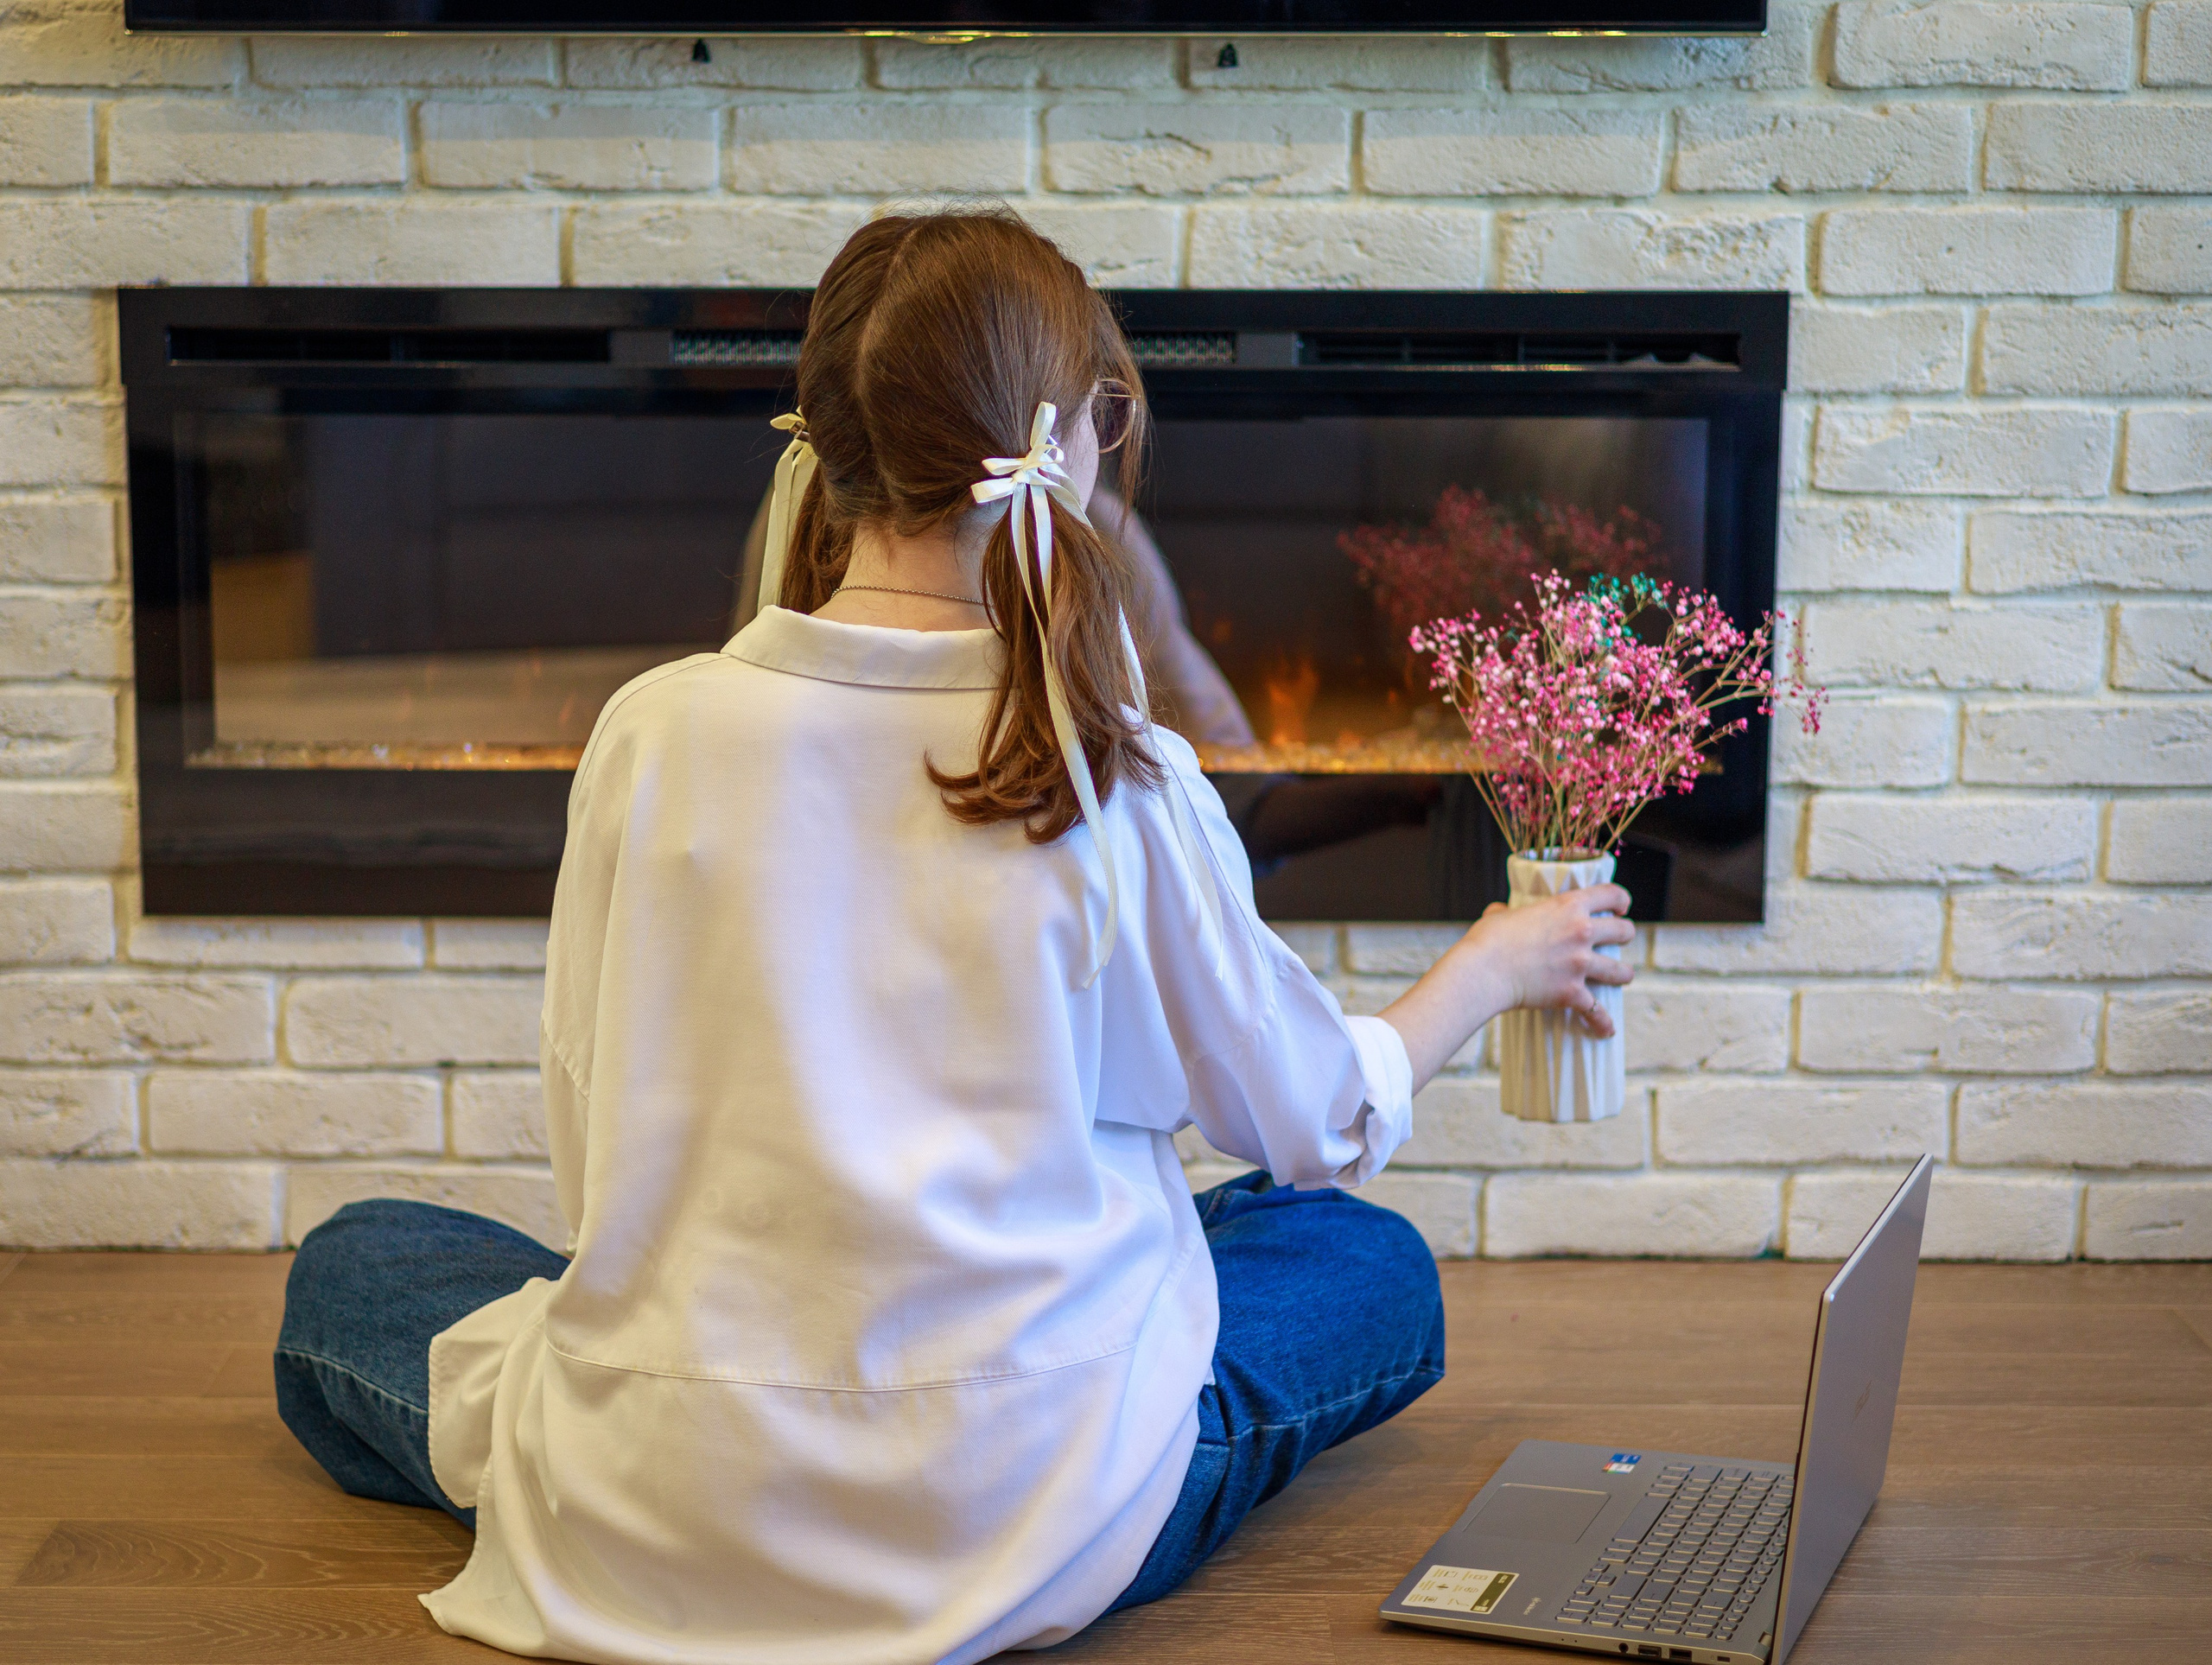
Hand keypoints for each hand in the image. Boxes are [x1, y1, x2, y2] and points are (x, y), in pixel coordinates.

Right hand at [1375, 883, 1635, 1091]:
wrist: (1483, 971)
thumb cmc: (1486, 940)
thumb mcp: (1498, 916)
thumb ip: (1506, 911)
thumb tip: (1499, 911)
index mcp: (1567, 906)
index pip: (1611, 895)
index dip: (1621, 901)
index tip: (1620, 908)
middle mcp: (1581, 932)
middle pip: (1623, 931)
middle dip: (1625, 935)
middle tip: (1620, 939)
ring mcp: (1580, 964)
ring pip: (1620, 971)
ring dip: (1624, 974)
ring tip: (1624, 976)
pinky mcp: (1571, 992)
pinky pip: (1597, 1011)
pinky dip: (1602, 1022)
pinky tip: (1607, 1029)